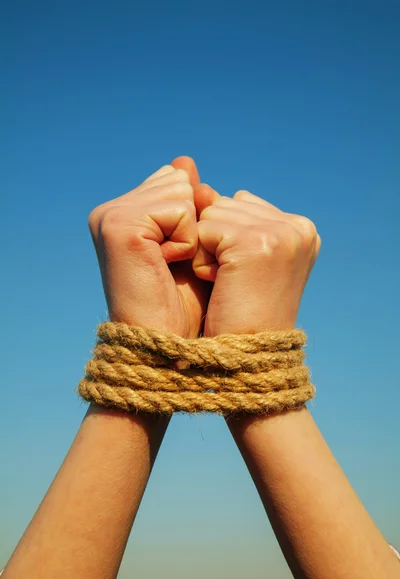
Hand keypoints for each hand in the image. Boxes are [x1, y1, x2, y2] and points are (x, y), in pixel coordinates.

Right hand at [88, 157, 209, 336]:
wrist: (165, 345)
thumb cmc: (180, 303)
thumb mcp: (189, 243)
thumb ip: (186, 201)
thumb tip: (184, 160)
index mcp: (122, 211)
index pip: (176, 180)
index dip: (192, 218)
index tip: (175, 257)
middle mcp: (110, 210)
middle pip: (180, 181)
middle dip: (192, 223)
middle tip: (174, 264)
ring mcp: (111, 216)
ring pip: (183, 192)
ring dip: (191, 234)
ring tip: (169, 266)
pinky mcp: (120, 226)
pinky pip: (180, 211)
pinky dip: (186, 242)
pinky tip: (166, 265)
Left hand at [193, 186, 320, 335]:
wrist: (246, 355)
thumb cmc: (240, 311)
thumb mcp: (241, 257)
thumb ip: (229, 217)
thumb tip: (200, 185)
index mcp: (301, 228)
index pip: (239, 203)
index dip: (226, 240)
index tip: (242, 274)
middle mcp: (298, 226)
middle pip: (224, 204)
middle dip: (216, 242)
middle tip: (234, 281)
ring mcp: (280, 232)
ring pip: (211, 214)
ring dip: (207, 251)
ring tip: (228, 283)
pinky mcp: (255, 241)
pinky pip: (203, 230)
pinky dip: (202, 261)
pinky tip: (221, 284)